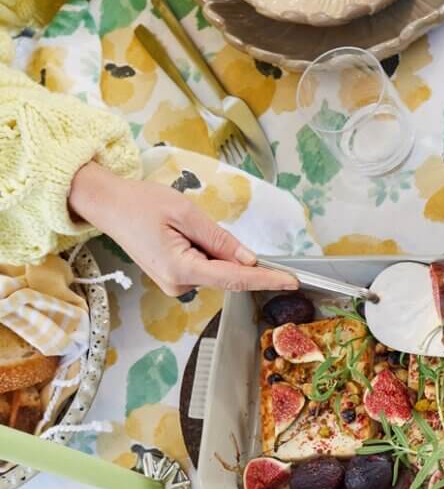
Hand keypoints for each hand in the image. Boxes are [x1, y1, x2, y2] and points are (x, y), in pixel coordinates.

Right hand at [68, 162, 297, 295]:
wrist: (108, 206)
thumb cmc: (141, 203)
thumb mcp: (186, 213)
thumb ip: (220, 240)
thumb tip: (249, 259)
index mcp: (181, 269)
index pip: (234, 279)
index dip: (266, 279)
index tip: (292, 280)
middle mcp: (179, 285)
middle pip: (225, 274)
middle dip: (229, 251)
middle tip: (197, 224)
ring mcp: (175, 285)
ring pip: (215, 270)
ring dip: (212, 249)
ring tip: (181, 226)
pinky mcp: (174, 279)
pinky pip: (203, 267)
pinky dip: (204, 252)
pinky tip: (180, 234)